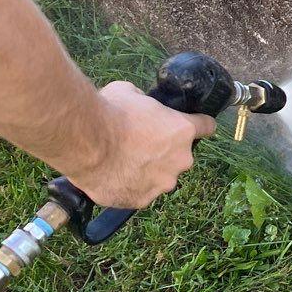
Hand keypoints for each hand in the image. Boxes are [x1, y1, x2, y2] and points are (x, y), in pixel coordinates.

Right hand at [66, 81, 215, 208]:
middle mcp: (180, 160)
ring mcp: (162, 183)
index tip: (194, 124)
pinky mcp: (141, 199)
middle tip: (138, 142)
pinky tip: (113, 174)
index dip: (198, 124)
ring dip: (148, 170)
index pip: (206, 127)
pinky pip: (140, 192)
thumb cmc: (110, 112)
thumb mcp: (131, 93)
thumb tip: (140, 104)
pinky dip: (129, 185)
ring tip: (121, 160)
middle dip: (164, 150)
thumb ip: (145, 102)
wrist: (86, 142)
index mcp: (183, 130)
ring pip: (161, 176)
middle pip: (180, 155)